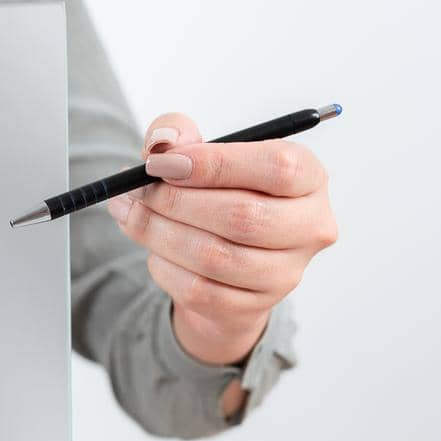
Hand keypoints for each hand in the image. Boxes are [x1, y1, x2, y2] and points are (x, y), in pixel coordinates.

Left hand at [107, 112, 337, 369]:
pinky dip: (163, 266)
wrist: (220, 261)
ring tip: (130, 214)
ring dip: (158, 233)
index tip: (160, 163)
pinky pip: (197, 290)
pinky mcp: (253, 307)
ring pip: (214, 256)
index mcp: (309, 177)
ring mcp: (285, 273)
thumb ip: (177, 133)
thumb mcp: (197, 151)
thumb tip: (161, 142)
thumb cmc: (214, 191)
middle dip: (174, 201)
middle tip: (134, 191)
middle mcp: (309, 227)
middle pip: (242, 216)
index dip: (214, 164)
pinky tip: (153, 249)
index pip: (277, 167)